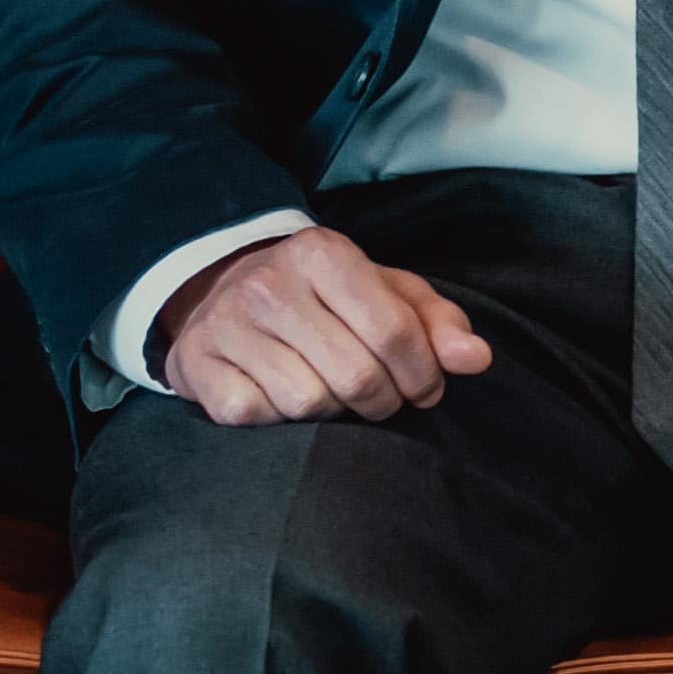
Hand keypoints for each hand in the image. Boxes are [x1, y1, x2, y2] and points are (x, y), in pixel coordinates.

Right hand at [154, 225, 493, 427]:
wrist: (222, 291)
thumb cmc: (324, 299)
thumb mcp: (384, 292)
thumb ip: (436, 322)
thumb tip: (476, 358)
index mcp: (321, 253)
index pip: (394, 330)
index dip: (423, 374)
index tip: (426, 388)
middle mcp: (268, 282)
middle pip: (356, 376)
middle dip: (383, 401)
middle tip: (382, 399)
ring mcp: (226, 323)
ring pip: (308, 403)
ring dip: (332, 413)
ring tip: (332, 394)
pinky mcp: (196, 363)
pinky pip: (257, 416)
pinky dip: (279, 421)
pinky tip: (282, 398)